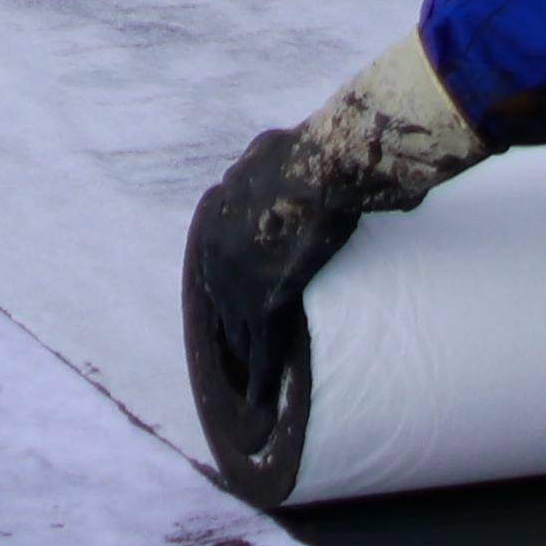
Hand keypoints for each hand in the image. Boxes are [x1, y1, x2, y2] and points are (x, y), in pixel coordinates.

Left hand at [179, 124, 365, 497]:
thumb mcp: (280, 144)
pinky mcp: (264, 302)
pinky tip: (261, 401)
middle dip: (227, 325)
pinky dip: (262, 378)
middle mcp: (217, 246)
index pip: (217, 258)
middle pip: (218, 299)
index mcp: (221, 209)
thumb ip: (279, 154)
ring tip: (247, 385)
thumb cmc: (319, 148)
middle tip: (235, 351)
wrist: (328, 163)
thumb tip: (295, 143)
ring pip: (236, 330)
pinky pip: (261, 350)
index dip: (225, 283)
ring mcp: (237, 278)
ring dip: (241, 357)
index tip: (232, 301)